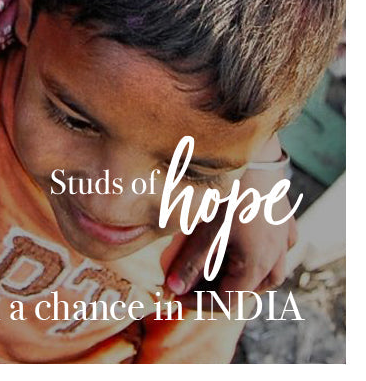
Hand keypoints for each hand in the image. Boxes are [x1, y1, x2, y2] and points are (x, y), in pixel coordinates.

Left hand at [163, 166, 296, 296]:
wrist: (254, 156)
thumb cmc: (227, 193)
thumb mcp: (203, 230)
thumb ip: (189, 263)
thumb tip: (172, 289)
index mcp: (255, 268)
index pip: (225, 301)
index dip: (197, 303)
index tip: (174, 297)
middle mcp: (275, 260)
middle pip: (245, 291)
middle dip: (213, 290)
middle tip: (185, 283)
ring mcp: (284, 241)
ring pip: (264, 275)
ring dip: (237, 277)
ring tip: (209, 270)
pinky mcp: (286, 223)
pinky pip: (275, 253)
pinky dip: (256, 258)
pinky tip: (240, 248)